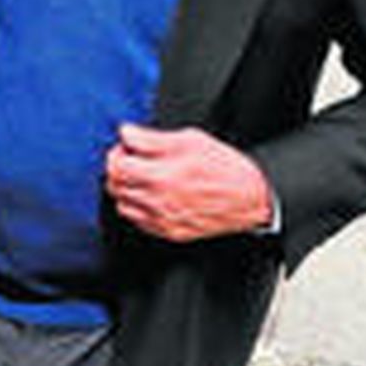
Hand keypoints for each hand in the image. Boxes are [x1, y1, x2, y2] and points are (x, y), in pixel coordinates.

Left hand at [104, 124, 273, 241]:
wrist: (252, 198)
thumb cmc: (226, 168)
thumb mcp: (189, 140)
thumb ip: (151, 138)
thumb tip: (127, 133)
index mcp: (161, 176)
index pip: (115, 165)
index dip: (118, 151)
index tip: (127, 147)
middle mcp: (159, 201)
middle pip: (113, 185)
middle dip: (117, 169)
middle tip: (132, 160)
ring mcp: (164, 220)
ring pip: (122, 205)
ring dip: (125, 189)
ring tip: (141, 178)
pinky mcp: (171, 232)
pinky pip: (138, 222)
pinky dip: (137, 208)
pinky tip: (150, 196)